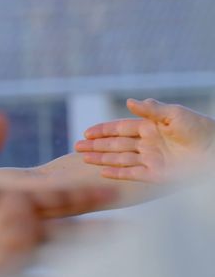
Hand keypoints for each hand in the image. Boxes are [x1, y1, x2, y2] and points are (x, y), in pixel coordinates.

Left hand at [0, 113, 114, 276]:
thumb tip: (0, 117)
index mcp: (16, 200)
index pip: (58, 196)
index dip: (84, 191)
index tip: (113, 185)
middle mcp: (23, 226)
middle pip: (69, 224)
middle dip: (97, 224)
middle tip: (133, 224)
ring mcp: (16, 251)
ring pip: (59, 249)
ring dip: (83, 250)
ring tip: (113, 251)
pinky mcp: (4, 273)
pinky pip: (38, 273)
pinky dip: (57, 275)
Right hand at [75, 98, 214, 183]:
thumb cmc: (199, 128)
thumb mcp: (174, 114)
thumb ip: (151, 109)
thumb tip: (128, 101)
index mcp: (150, 128)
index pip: (120, 128)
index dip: (103, 130)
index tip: (86, 132)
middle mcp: (147, 144)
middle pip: (116, 144)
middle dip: (96, 145)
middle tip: (77, 146)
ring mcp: (151, 160)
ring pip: (120, 159)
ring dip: (102, 158)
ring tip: (84, 158)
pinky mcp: (157, 175)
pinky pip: (133, 174)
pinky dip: (118, 173)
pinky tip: (103, 172)